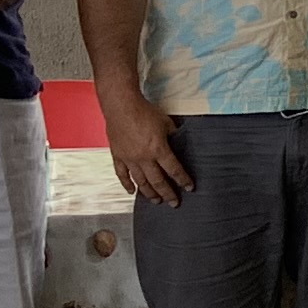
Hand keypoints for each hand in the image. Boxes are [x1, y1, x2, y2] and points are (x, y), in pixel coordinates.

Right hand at [103, 89, 192, 204]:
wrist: (121, 105)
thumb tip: (179, 142)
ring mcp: (129, 158)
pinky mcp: (118, 155)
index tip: (189, 188)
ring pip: (140, 182)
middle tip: (174, 203)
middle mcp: (144, 158)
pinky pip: (122, 174)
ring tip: (156, 201)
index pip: (174, 170)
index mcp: (158, 149)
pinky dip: (127, 184)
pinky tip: (132, 192)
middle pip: (158, 181)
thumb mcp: (166, 122)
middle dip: (167, 193)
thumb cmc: (144, 111)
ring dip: (149, 193)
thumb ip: (173, 135)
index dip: (183, 180)